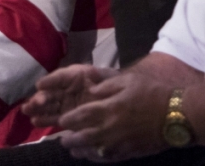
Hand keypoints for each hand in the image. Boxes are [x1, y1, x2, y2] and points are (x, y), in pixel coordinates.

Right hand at [22, 64, 117, 127]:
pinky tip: (35, 121)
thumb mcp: (88, 72)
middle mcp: (65, 91)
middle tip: (31, 105)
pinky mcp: (70, 119)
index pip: (55, 80)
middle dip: (38, 100)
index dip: (47, 83)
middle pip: (49, 95)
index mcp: (69, 78)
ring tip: (28, 112)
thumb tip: (45, 83)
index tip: (40, 87)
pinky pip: (55, 119)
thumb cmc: (104, 80)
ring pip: (49, 108)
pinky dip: (45, 120)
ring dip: (37, 110)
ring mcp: (67, 106)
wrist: (122, 96)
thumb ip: (67, 76)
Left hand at [57, 72, 172, 161]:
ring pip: (95, 150)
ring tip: (73, 151)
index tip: (61, 121)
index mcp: (108, 108)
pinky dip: (98, 159)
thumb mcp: (127, 81)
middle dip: (71, 139)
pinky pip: (110, 158)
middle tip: (63, 139)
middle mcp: (111, 127)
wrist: (177, 114)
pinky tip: (93, 157)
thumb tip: (88, 89)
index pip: (81, 116)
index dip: (68, 120)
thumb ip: (105, 85)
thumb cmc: (151, 93)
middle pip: (84, 136)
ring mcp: (121, 142)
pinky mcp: (132, 151)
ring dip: (81, 151)